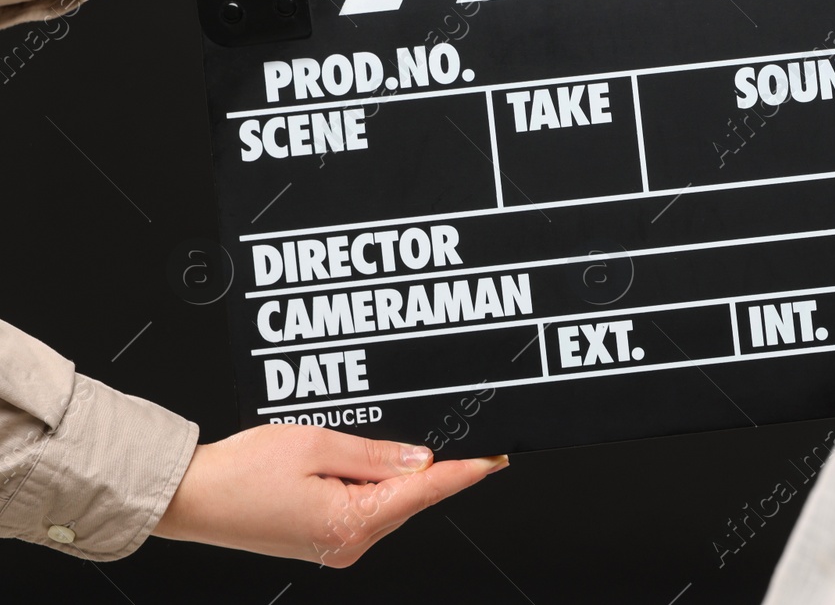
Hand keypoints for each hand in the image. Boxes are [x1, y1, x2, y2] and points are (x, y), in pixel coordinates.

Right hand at [152, 424, 507, 566]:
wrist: (191, 495)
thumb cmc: (241, 471)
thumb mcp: (316, 443)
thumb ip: (375, 453)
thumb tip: (421, 458)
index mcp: (352, 521)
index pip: (426, 490)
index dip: (465, 471)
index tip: (496, 458)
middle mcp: (349, 542)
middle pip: (412, 498)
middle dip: (436, 468)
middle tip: (462, 435)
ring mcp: (335, 545)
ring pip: (390, 503)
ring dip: (401, 474)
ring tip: (404, 440)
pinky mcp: (322, 539)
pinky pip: (366, 508)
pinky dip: (375, 484)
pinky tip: (372, 460)